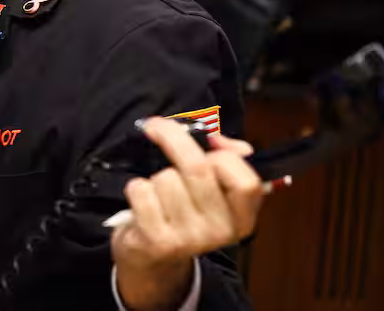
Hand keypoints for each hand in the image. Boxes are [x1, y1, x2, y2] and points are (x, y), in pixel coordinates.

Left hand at [111, 117, 262, 309]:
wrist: (152, 257)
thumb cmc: (182, 211)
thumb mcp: (212, 191)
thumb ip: (225, 159)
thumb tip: (227, 142)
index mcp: (241, 218)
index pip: (247, 181)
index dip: (224, 155)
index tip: (206, 140)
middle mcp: (220, 231)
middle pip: (197, 168)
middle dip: (171, 139)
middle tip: (155, 127)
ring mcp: (189, 238)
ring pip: (166, 178)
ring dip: (155, 176)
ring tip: (158, 192)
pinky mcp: (158, 240)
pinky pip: (142, 191)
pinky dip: (136, 189)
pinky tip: (142, 203)